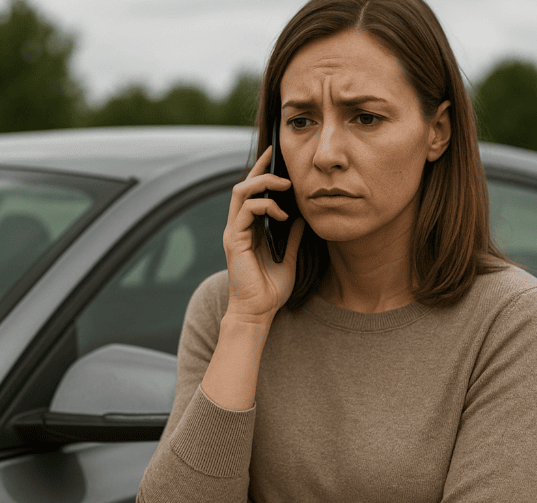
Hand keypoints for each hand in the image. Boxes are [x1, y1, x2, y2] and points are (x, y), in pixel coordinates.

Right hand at [223, 146, 306, 323]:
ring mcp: (234, 232)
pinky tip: (281, 213)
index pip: (252, 193)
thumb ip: (292, 236)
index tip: (275, 156)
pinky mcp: (234, 241)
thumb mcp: (288, 256)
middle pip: (243, 186)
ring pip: (240, 192)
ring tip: (284, 184)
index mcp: (249, 229)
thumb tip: (302, 217)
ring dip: (262, 183)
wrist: (258, 312)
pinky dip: (264, 206)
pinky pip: (245, 211)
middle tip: (280, 162)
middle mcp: (238, 227)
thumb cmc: (271, 289)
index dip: (262, 172)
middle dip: (261, 169)